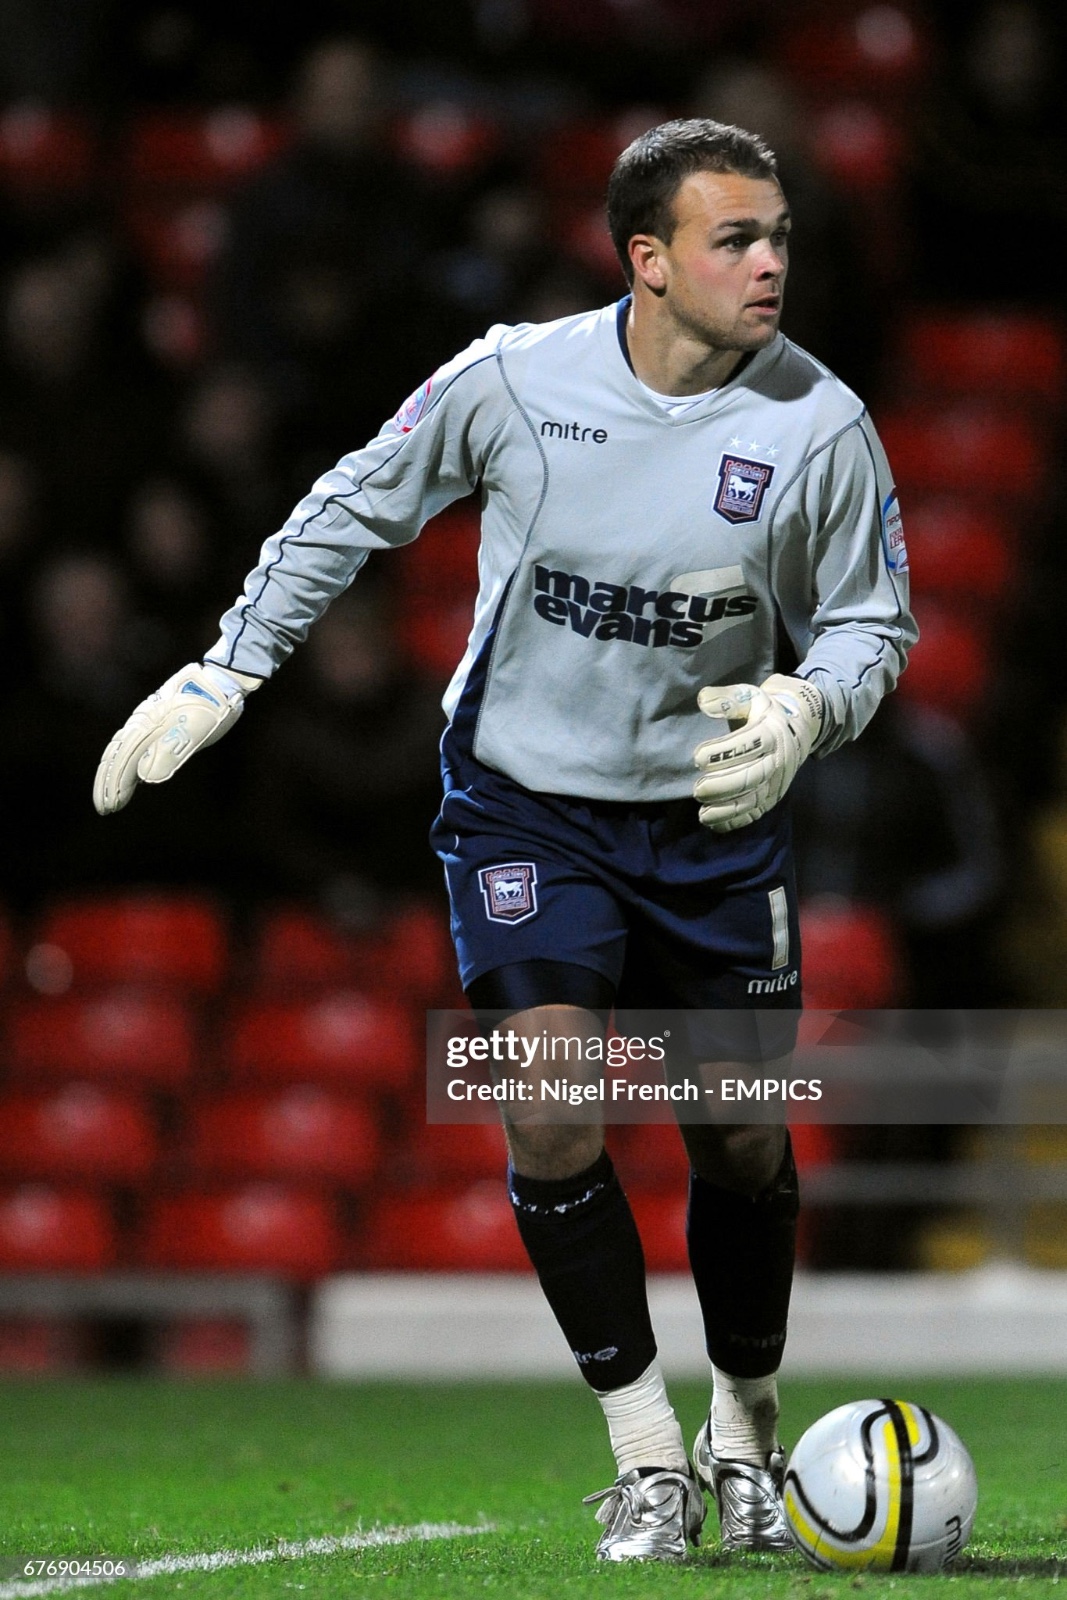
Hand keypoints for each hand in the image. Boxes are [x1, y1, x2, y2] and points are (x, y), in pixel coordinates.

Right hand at [93, 662, 260, 815]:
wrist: (221, 679)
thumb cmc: (212, 706)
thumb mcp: (197, 730)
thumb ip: (171, 751)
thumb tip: (145, 777)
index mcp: (147, 726)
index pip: (122, 761)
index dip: (113, 785)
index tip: (109, 807)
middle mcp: (141, 722)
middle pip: (116, 756)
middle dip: (108, 783)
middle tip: (104, 809)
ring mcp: (146, 719)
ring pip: (121, 750)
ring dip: (113, 774)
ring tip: (111, 796)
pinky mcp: (155, 720)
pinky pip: (131, 743)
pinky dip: (124, 760)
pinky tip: (129, 773)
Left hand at [692, 673, 823, 831]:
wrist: (796, 730)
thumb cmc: (764, 713)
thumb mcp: (750, 697)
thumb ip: (727, 698)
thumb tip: (703, 700)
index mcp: (771, 732)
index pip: (749, 743)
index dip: (723, 752)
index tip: (698, 757)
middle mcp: (777, 760)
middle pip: (752, 777)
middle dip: (723, 786)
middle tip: (698, 790)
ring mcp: (777, 782)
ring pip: (753, 800)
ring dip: (727, 809)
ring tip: (702, 814)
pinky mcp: (773, 798)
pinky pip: (755, 813)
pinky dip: (735, 821)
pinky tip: (714, 823)